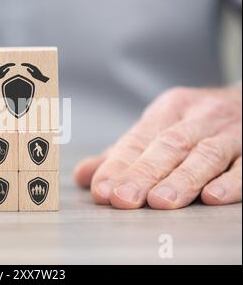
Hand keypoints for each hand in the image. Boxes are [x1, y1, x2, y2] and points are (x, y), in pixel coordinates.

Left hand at [74, 87, 241, 208]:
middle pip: (168, 146)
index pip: (138, 140)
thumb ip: (123, 154)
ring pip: (205, 154)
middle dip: (143, 174)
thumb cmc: (194, 123)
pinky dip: (230, 181)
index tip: (101, 190)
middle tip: (123, 198)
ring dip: (182, 179)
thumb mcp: (158, 129)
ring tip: (160, 201)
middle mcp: (198, 116)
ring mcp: (230, 131)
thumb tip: (83, 176)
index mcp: (168, 110)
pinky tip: (212, 197)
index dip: (118, 166)